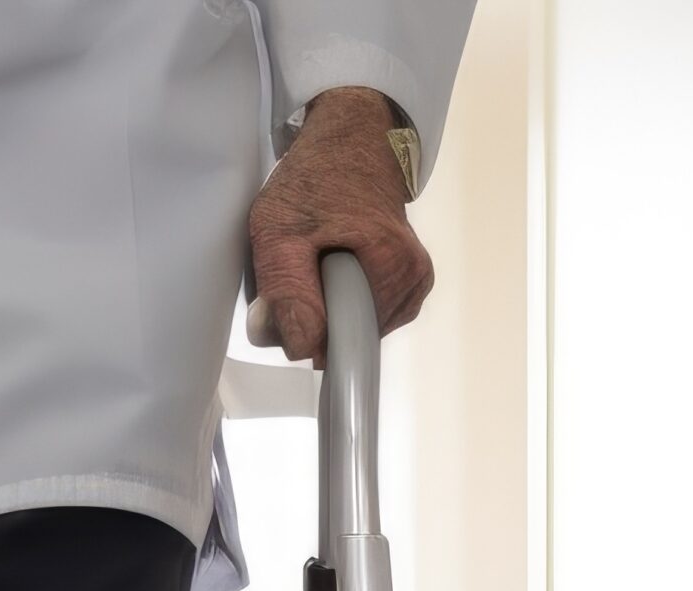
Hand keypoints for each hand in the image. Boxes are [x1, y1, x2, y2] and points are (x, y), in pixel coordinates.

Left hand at [247, 86, 433, 365]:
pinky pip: (362, 319)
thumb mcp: (280, 230)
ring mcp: (413, 286)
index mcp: (393, 269)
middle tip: (299, 267)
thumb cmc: (315, 179)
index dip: (303, 331)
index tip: (289, 295)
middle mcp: (413, 282)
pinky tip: (335, 267)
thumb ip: (285, 292)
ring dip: (323, 308)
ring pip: (351, 331)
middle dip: (311, 317)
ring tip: (318, 259)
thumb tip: (301, 349)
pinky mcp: (408, 287)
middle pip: (345, 338)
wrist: (352, 141)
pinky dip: (339, 301)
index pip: (339, 344)